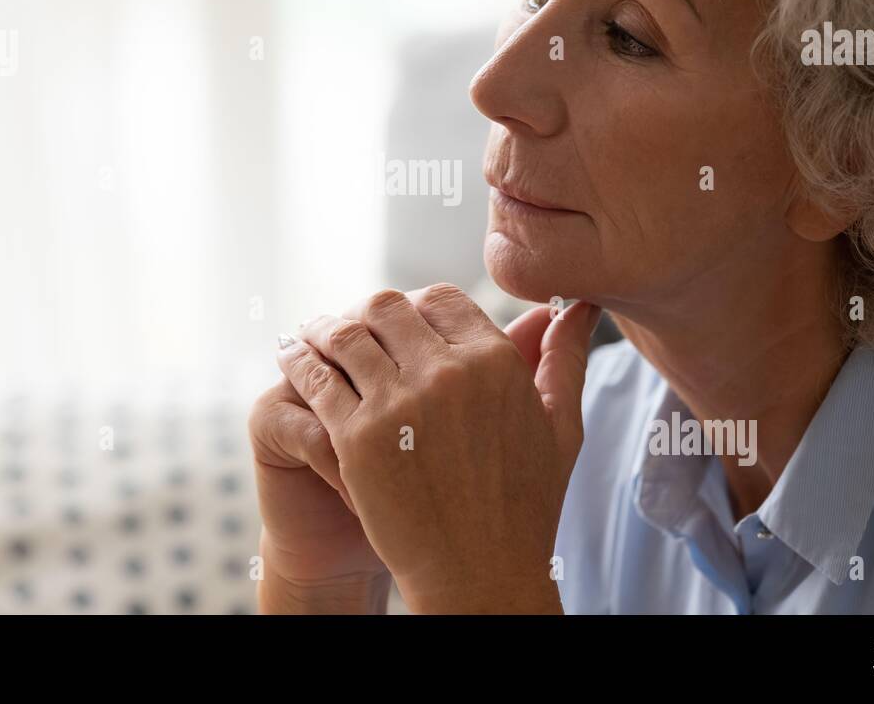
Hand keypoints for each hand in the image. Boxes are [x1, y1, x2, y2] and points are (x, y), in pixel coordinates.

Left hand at [276, 283, 600, 613]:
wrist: (480, 575)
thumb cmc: (525, 505)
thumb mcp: (561, 426)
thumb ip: (564, 358)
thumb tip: (579, 308)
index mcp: (495, 363)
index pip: (440, 297)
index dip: (416, 303)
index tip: (400, 319)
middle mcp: (446, 374)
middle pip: (387, 306)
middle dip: (367, 312)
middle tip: (350, 322)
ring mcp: (398, 404)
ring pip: (344, 334)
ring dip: (324, 328)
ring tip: (312, 334)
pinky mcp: (357, 438)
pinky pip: (317, 379)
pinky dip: (300, 362)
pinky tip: (293, 360)